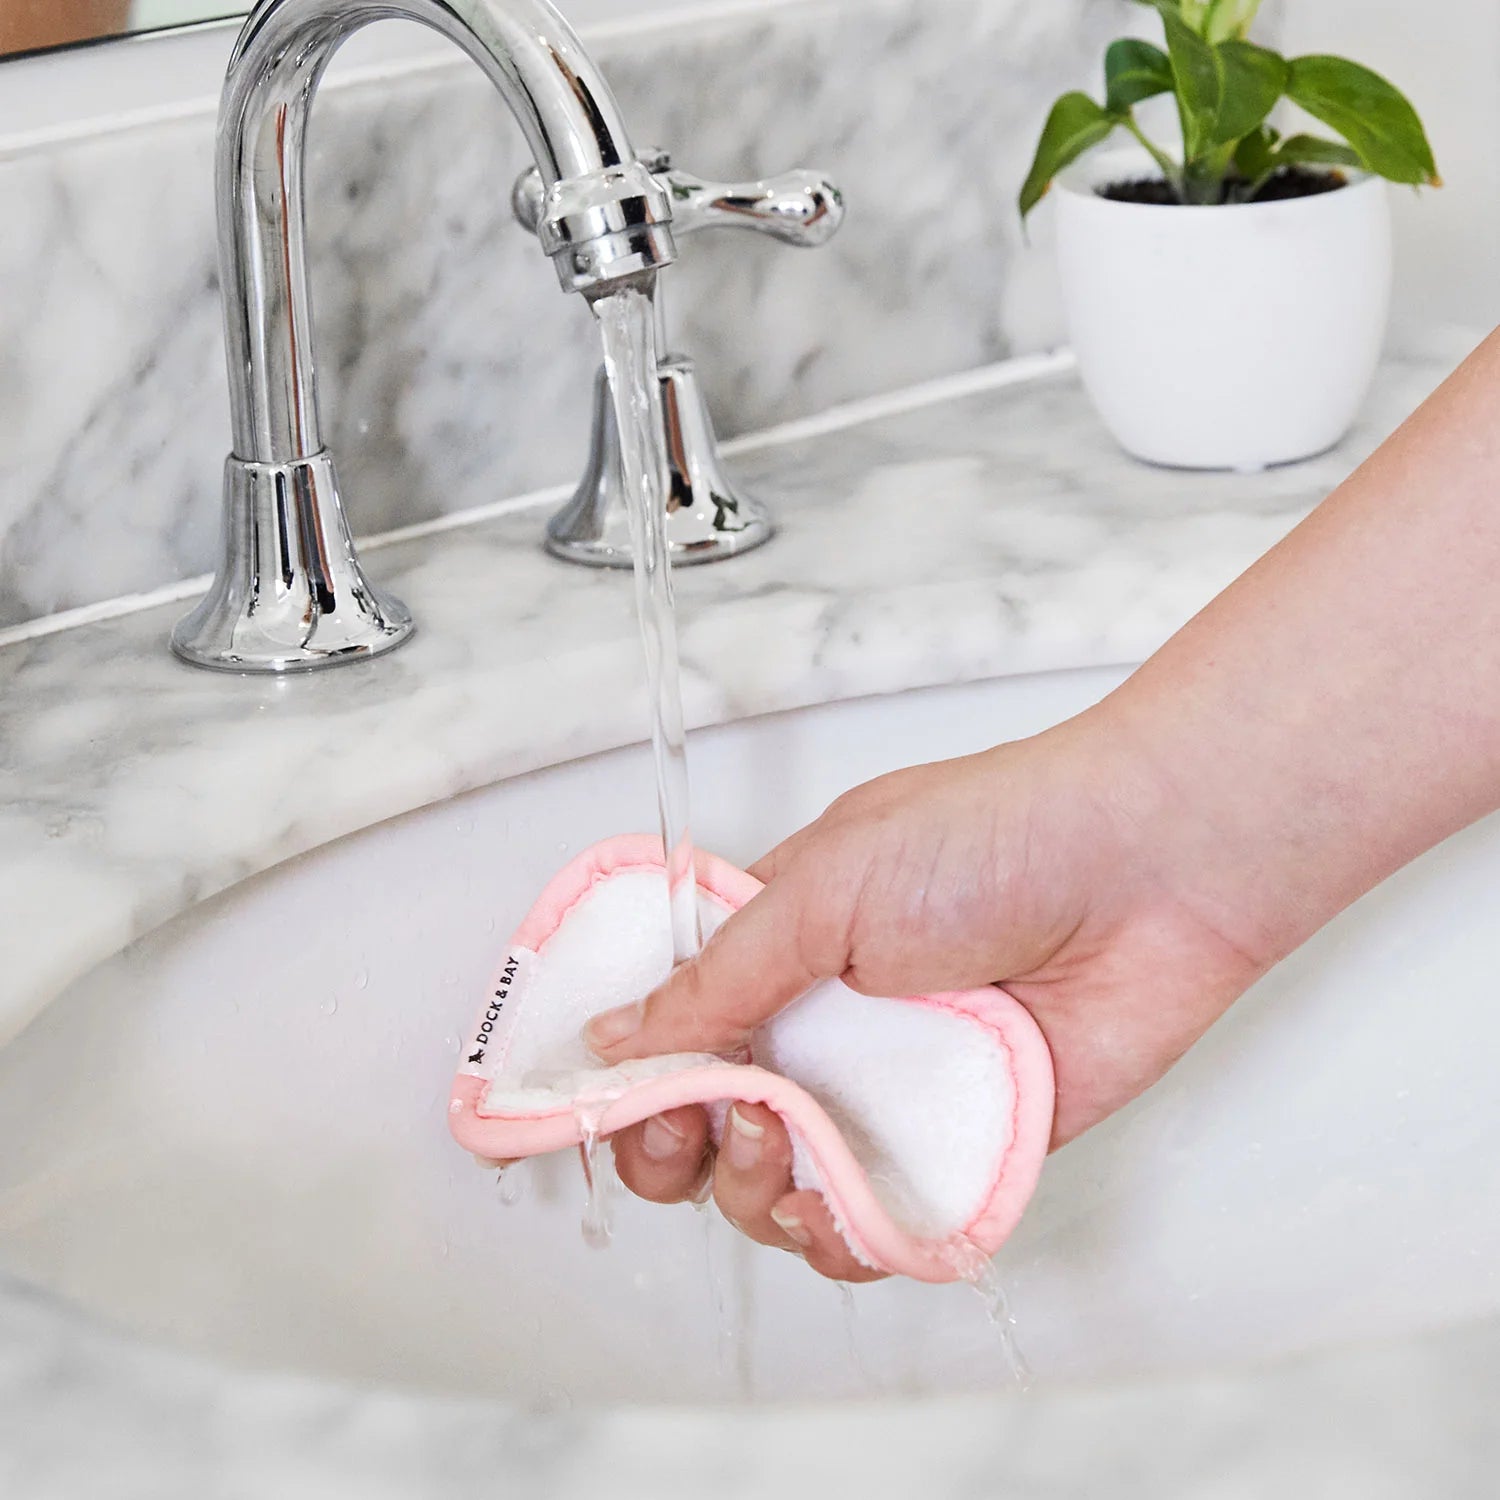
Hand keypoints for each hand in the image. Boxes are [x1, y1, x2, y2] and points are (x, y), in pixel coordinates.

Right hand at [584, 714, 1271, 1281]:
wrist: (1151, 872)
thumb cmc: (992, 840)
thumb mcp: (823, 887)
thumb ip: (716, 978)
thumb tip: (613, 1038)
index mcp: (779, 944)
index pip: (669, 1026)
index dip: (625, 1070)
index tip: (599, 1099)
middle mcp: (824, 1024)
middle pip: (705, 1120)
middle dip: (668, 1143)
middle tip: (679, 1131)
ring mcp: (887, 1091)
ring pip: (774, 1185)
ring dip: (747, 1188)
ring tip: (776, 1142)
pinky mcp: (956, 1150)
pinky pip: (871, 1225)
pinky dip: (835, 1237)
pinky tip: (828, 1212)